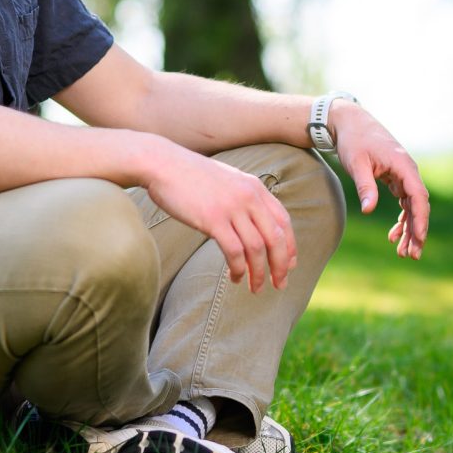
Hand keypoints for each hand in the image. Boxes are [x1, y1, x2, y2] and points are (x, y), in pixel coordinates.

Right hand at [141, 143, 297, 292]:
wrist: (163, 164)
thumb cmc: (191, 175)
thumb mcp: (227, 180)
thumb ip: (244, 197)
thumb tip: (254, 223)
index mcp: (255, 187)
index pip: (284, 221)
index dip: (290, 247)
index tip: (288, 266)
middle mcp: (249, 196)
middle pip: (276, 238)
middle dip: (280, 266)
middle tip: (279, 284)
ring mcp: (231, 207)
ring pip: (256, 248)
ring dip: (259, 273)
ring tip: (255, 288)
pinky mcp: (212, 219)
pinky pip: (234, 251)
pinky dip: (238, 269)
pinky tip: (235, 277)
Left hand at [331, 102, 430, 259]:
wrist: (349, 123)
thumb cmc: (353, 141)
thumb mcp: (356, 163)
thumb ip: (365, 186)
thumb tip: (369, 210)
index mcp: (403, 165)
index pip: (418, 196)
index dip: (420, 219)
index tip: (418, 239)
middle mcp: (408, 170)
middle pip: (418, 205)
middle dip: (417, 231)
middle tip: (412, 255)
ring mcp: (403, 174)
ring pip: (412, 207)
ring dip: (409, 229)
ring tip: (403, 252)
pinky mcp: (396, 177)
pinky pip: (404, 202)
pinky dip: (401, 219)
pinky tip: (393, 236)